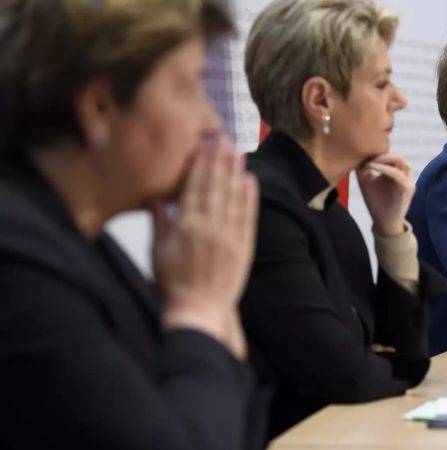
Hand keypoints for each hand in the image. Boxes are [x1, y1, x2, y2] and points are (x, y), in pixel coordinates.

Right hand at [153, 137, 258, 357]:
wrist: (198, 311)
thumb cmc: (172, 282)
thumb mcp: (157, 250)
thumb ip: (160, 220)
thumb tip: (156, 194)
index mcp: (186, 225)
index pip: (195, 186)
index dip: (201, 163)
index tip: (204, 143)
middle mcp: (210, 227)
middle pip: (216, 186)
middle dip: (219, 160)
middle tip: (223, 137)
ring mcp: (230, 236)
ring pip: (233, 197)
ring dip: (235, 172)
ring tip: (237, 151)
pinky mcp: (244, 247)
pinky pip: (248, 217)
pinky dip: (249, 198)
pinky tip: (250, 180)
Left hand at [357, 153, 414, 236]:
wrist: (384, 223)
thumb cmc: (376, 203)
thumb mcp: (366, 182)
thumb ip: (363, 168)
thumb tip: (356, 154)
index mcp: (394, 172)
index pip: (389, 156)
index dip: (376, 153)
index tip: (361, 154)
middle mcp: (403, 174)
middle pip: (396, 156)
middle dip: (381, 154)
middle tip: (366, 155)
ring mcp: (407, 180)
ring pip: (399, 161)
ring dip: (383, 159)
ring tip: (368, 161)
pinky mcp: (408, 187)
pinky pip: (398, 174)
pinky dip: (385, 168)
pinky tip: (372, 166)